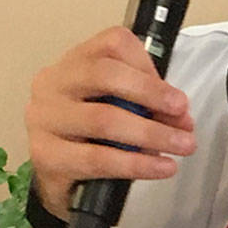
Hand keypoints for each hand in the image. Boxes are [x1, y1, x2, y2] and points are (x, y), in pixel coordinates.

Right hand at [25, 26, 195, 212]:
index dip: (149, 67)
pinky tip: (161, 167)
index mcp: (74, 63)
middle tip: (183, 118)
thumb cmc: (91, 138)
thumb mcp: (117, 110)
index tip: (175, 96)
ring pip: (103, 119)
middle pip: (105, 74)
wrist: (56, 182)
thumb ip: (146, 105)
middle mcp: (53, 84)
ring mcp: (44, 119)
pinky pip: (97, 158)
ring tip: (181, 146)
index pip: (113, 44)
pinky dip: (136, 164)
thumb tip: (181, 118)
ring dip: (151, 133)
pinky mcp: (46, 155)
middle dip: (152, 95)